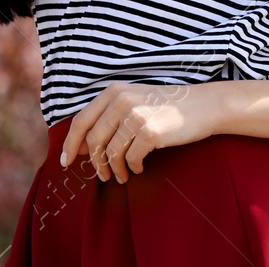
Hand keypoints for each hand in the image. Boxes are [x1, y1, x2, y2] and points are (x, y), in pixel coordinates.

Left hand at [58, 81, 221, 184]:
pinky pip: (131, 159)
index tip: (65, 161)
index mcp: (114, 92)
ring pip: (111, 153)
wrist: (202, 106)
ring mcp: (136, 115)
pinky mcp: (150, 132)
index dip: (70, 143)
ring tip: (123, 176)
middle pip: (93, 141)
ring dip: (114, 170)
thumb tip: (81, 148)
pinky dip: (133, 168)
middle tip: (102, 176)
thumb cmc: (165, 107)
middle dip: (95, 163)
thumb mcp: (134, 102)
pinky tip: (140, 168)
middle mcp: (121, 101)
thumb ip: (108, 118)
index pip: (81, 121)